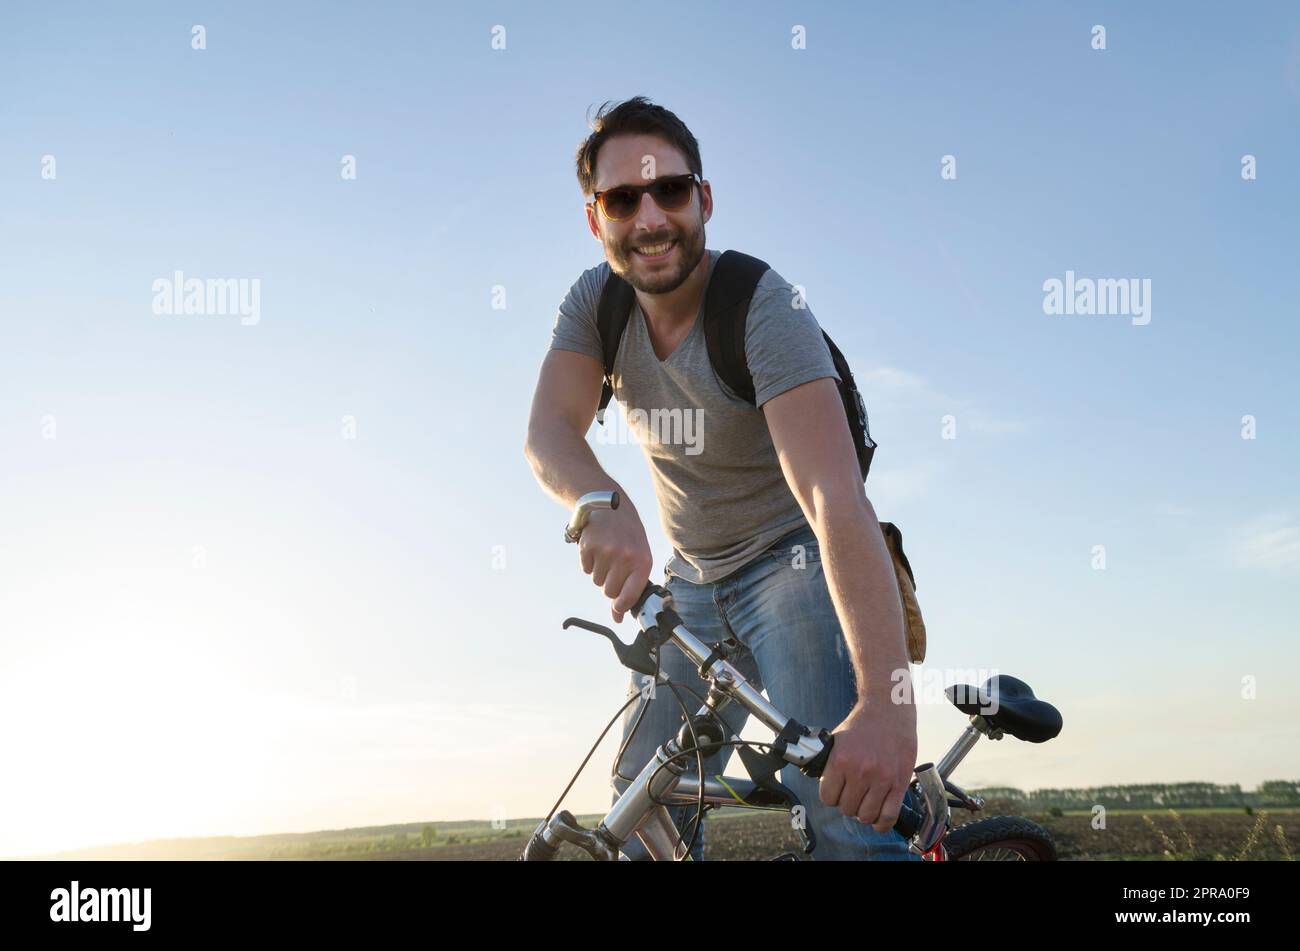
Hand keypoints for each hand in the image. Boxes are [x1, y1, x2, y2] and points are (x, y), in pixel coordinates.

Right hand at [576, 503, 653, 622]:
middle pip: (609, 592)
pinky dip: (590, 563)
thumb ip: (630, 587)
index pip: (630, 596)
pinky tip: (597, 548)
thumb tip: (617, 618)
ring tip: (607, 554)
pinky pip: (586, 569)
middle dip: (610, 585)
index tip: (618, 607)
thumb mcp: (638, 557)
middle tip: (614, 568)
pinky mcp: (589, 547)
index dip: (622, 606)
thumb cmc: (629, 536)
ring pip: (597, 581)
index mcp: (642, 561)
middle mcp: (625, 557)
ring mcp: (606, 552)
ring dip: (600, 572)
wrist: (612, 506)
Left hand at [817, 696, 916, 832]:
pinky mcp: (899, 784)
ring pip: (866, 816)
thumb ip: (831, 765)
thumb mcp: (837, 741)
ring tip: (866, 802)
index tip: (836, 792)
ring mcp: (881, 779)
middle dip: (848, 803)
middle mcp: (860, 772)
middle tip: (853, 793)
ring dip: (864, 813)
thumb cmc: (863, 724)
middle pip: (846, 809)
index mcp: (841, 761)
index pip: (827, 798)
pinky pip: (889, 816)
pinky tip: (879, 818)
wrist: (888, 710)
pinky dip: (882, 823)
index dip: (831, 796)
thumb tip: (825, 786)